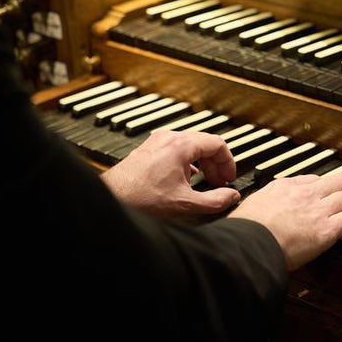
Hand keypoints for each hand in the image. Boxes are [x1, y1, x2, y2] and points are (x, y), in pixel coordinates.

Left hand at [101, 130, 240, 216]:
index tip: (228, 178)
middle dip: (216, 164)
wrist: (110, 199)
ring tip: (203, 183)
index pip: (217, 144)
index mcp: (181, 145)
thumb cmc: (139, 198)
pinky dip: (186, 163)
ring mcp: (156, 142)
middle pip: (204, 143)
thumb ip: (215, 200)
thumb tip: (231, 197)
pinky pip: (175, 150)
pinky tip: (184, 181)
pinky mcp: (148, 150)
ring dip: (202, 164)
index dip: (228, 162)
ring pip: (190, 146)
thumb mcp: (186, 203)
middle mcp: (168, 138)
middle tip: (219, 183)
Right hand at [228, 173, 341, 269]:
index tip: (334, 189)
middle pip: (339, 181)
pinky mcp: (327, 229)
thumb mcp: (249, 207)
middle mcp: (305, 194)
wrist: (248, 243)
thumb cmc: (244, 232)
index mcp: (285, 187)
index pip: (314, 180)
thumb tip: (260, 207)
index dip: (329, 184)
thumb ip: (261, 204)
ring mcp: (318, 210)